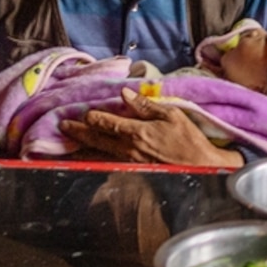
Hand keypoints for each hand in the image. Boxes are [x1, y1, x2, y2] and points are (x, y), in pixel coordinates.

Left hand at [62, 94, 239, 168]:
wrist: (202, 168)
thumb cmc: (189, 140)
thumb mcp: (172, 115)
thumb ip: (145, 105)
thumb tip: (125, 95)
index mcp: (137, 132)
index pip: (107, 123)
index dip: (93, 117)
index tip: (81, 113)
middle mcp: (129, 149)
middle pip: (98, 139)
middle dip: (79, 132)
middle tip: (63, 126)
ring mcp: (130, 163)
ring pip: (100, 154)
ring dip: (83, 147)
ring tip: (69, 142)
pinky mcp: (135, 172)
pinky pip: (110, 164)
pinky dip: (96, 159)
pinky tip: (88, 157)